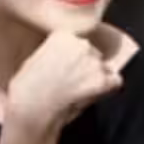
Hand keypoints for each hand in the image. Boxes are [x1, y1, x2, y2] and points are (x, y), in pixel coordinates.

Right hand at [7, 30, 123, 129]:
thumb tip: (64, 59)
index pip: (78, 42)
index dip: (74, 58)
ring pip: (104, 67)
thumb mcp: (35, 60)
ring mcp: (94, 63)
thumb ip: (54, 53)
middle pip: (93, 53)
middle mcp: (82, 44)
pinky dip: (109, 88)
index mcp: (63, 35)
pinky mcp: (103, 81)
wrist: (32, 108)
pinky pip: (116, 81)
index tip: (68, 67)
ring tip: (79, 92)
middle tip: (73, 82)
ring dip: (96, 78)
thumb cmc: (27, 89)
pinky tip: (94, 96)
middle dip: (86, 67)